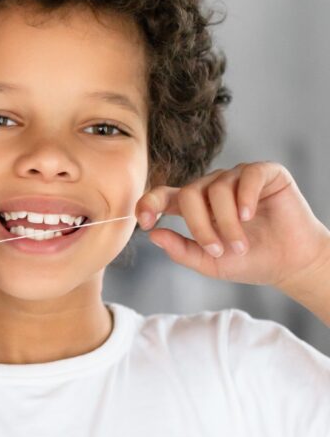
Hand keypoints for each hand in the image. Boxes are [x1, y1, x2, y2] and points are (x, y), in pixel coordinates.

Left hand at [137, 162, 329, 292]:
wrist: (291, 264)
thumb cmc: (249, 261)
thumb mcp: (210, 263)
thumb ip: (181, 250)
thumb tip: (153, 235)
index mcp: (194, 206)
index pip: (162, 195)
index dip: (149, 203)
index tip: (144, 221)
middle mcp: (212, 187)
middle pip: (189, 194)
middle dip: (200, 226)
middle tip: (217, 250)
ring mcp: (237, 177)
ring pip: (217, 188)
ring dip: (227, 222)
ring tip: (241, 245)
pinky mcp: (264, 173)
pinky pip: (247, 175)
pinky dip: (245, 197)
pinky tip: (249, 215)